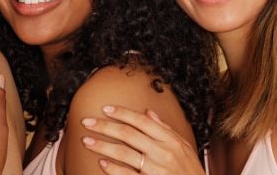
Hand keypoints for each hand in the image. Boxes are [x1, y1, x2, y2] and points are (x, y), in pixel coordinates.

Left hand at [81, 105, 203, 174]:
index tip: (104, 109)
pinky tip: (102, 163)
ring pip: (123, 153)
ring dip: (102, 146)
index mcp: (170, 140)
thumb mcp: (183, 147)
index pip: (141, 121)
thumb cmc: (190, 172)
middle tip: (86, 122)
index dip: (121, 113)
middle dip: (104, 126)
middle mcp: (162, 152)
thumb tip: (148, 112)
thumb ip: (165, 130)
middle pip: (127, 134)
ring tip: (86, 141)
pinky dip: (113, 169)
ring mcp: (156, 169)